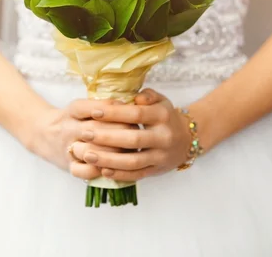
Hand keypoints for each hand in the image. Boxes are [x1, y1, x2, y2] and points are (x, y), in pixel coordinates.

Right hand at [32, 100, 130, 180]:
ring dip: (112, 153)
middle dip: (119, 132)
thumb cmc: (71, 118)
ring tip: (129, 151)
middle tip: (137, 133)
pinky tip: (112, 167)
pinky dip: (98, 171)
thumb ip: (103, 105)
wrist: (42, 133)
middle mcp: (69, 129)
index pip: (93, 108)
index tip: (131, 111)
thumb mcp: (82, 106)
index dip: (113, 110)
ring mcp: (68, 148)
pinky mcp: (68, 165)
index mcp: (72, 111)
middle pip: (96, 130)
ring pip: (92, 152)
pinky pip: (83, 171)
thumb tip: (133, 103)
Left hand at [70, 89, 191, 181]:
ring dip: (108, 160)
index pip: (136, 114)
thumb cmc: (165, 117)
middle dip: (106, 137)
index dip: (114, 113)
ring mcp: (160, 156)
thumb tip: (134, 98)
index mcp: (162, 116)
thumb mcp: (161, 101)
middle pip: (133, 139)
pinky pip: (136, 175)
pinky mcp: (156, 170)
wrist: (187, 140)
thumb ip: (147, 96)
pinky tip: (102, 170)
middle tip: (84, 134)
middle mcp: (163, 137)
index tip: (94, 111)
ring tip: (87, 155)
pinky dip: (119, 174)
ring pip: (133, 161)